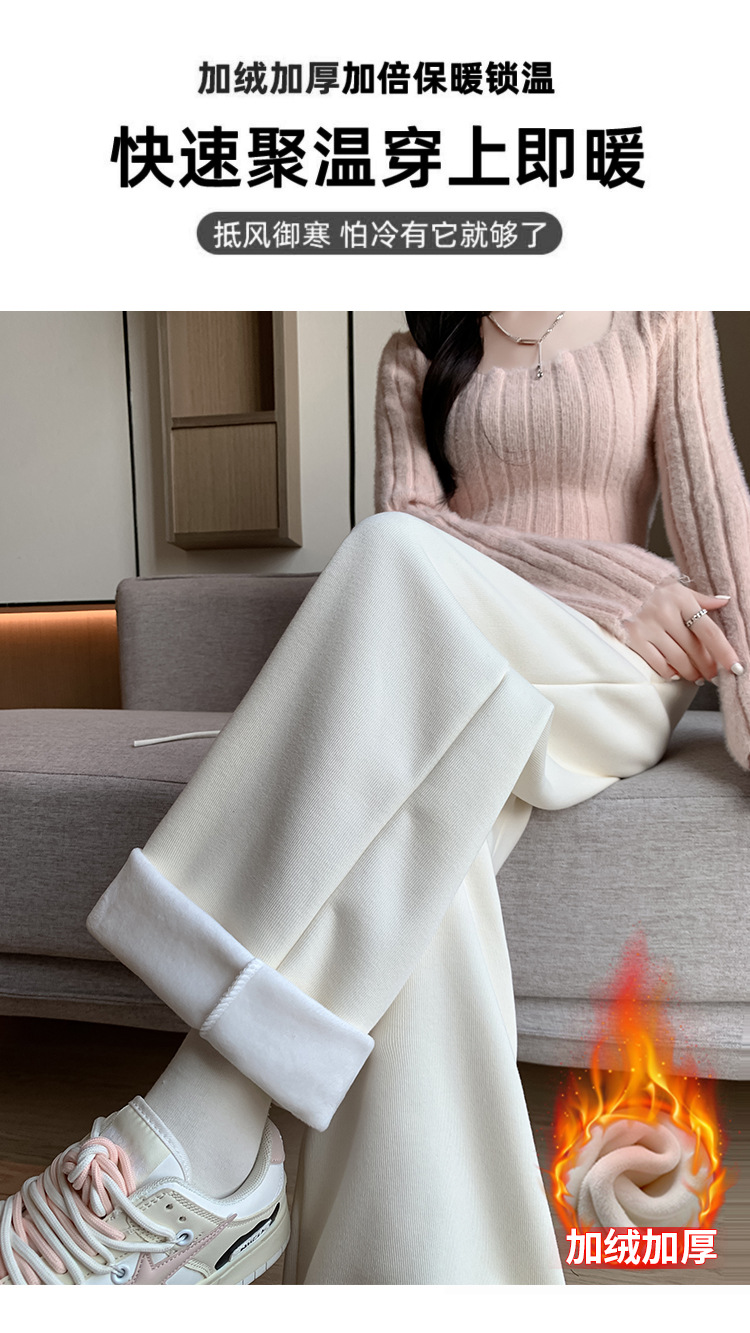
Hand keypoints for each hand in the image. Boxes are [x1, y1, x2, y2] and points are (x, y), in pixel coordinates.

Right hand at [621, 586, 743, 682]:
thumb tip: (725, 601)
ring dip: (690, 672)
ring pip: (679, 660)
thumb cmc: (647, 588)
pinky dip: (670, 673)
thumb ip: (700, 598)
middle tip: (711, 674)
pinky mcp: (634, 639)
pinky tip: (674, 673)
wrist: (612, 584)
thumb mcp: (675, 587)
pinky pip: (658, 664)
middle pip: (695, 650)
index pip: (709, 631)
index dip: (724, 651)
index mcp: (681, 599)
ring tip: (695, 676)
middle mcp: (666, 613)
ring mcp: (649, 627)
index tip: (734, 666)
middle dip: (707, 667)